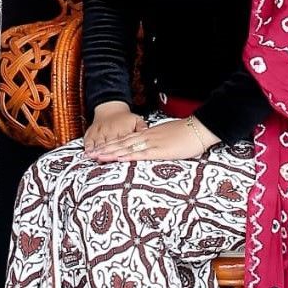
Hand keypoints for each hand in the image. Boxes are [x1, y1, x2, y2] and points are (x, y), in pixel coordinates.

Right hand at [83, 101, 146, 156]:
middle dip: (107, 152)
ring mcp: (100, 132)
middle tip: (104, 160)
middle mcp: (111, 131)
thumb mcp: (136, 120)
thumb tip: (148, 132)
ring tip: (95, 157)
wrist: (110, 108)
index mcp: (123, 130)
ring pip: (99, 142)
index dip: (121, 150)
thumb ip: (142, 127)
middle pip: (109, 144)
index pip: (123, 142)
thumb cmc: (125, 118)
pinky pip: (89, 140)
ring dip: (97, 150)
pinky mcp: (92, 132)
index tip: (119, 156)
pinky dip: (88, 146)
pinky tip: (87, 153)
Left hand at [86, 111, 217, 162]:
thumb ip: (157, 142)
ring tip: (97, 157)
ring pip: (127, 148)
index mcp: (148, 134)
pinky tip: (118, 158)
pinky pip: (141, 153)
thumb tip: (151, 148)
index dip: (110, 144)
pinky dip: (128, 156)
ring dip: (111, 153)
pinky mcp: (160, 150)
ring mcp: (152, 143)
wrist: (199, 128)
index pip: (125, 140)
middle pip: (121, 143)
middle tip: (89, 155)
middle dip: (104, 149)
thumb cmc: (186, 134)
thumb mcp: (167, 137)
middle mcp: (146, 137)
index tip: (97, 149)